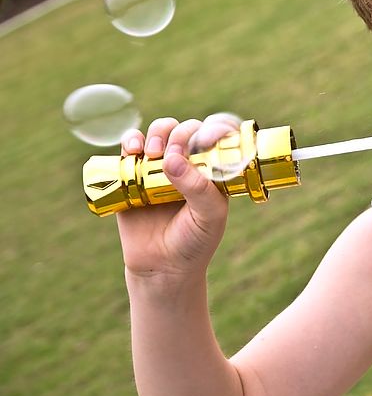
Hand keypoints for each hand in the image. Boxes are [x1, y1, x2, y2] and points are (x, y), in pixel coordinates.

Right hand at [116, 118, 228, 284]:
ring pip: (160, 131)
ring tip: (153, 152)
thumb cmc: (194, 241)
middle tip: (173, 154)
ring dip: (157, 132)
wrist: (162, 267)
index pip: (217, 137)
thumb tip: (172, 159)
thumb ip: (198, 189)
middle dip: (180, 133)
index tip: (206, 138)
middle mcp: (189, 164)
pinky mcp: (133, 175)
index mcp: (213, 170)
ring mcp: (160, 167)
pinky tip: (132, 149)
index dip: (213, 128)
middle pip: (186, 130)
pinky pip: (131, 147)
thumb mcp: (209, 217)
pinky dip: (130, 140)